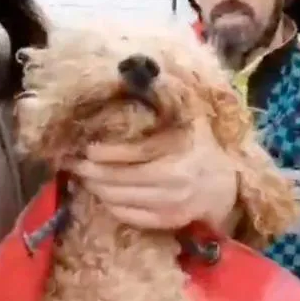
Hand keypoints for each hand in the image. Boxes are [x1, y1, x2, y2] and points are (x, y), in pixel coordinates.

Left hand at [66, 118, 237, 229]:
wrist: (224, 188)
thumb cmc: (202, 148)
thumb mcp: (193, 121)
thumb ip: (171, 104)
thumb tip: (144, 78)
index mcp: (180, 154)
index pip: (137, 155)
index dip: (108, 153)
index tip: (88, 149)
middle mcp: (174, 183)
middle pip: (122, 180)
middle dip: (92, 172)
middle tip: (75, 163)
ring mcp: (170, 206)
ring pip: (120, 200)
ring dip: (97, 188)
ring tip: (85, 176)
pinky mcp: (165, 222)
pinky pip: (128, 216)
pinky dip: (110, 205)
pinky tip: (102, 192)